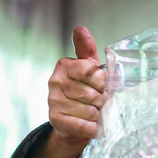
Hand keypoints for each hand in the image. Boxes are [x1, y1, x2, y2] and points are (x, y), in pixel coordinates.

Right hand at [48, 26, 104, 151]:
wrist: (75, 123)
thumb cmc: (87, 91)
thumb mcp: (89, 69)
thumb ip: (87, 51)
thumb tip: (80, 29)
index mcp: (64, 66)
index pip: (91, 71)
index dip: (103, 82)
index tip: (104, 86)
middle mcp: (55, 82)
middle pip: (93, 93)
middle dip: (103, 101)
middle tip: (102, 103)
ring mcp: (53, 101)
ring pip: (90, 110)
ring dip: (99, 115)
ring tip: (97, 114)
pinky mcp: (55, 120)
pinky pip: (84, 126)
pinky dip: (94, 128)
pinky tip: (93, 126)